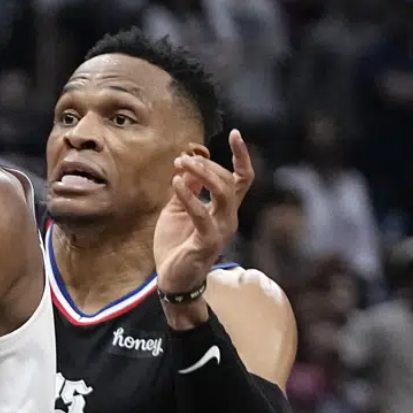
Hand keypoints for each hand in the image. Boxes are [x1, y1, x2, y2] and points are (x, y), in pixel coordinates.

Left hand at [154, 130, 253, 295]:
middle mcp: (228, 218)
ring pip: (224, 193)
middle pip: (231, 181)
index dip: (241, 155)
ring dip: (203, 173)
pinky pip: (202, 215)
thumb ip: (186, 188)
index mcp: (223, 209)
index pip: (241, 178)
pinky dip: (188, 196)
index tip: (235, 132)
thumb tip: (187, 162)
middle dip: (207, 164)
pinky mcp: (206, 243)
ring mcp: (220, 230)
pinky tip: (174, 182)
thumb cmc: (176, 244)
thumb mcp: (177, 209)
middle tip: (182, 158)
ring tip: (181, 163)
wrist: (171, 280)